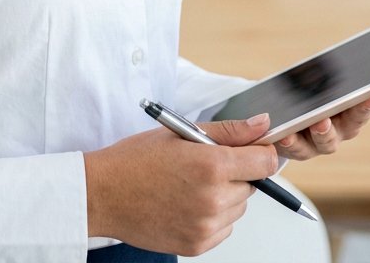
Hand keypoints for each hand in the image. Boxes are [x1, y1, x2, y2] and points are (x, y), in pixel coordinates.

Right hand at [84, 115, 279, 256]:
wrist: (104, 194)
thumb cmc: (136, 159)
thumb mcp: (179, 133)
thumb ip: (228, 131)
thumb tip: (263, 124)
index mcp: (211, 165)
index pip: (265, 162)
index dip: (261, 152)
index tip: (252, 150)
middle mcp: (214, 199)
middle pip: (252, 185)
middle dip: (235, 172)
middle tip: (201, 165)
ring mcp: (207, 226)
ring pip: (239, 208)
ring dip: (225, 195)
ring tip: (189, 184)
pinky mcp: (199, 245)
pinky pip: (224, 228)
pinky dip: (213, 216)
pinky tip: (186, 202)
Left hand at [274, 82, 369, 160]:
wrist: (289, 125)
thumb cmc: (318, 105)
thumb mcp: (336, 90)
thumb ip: (362, 82)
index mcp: (350, 116)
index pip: (363, 110)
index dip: (368, 105)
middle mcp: (338, 132)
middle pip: (349, 127)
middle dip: (350, 117)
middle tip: (354, 103)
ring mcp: (318, 143)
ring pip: (324, 141)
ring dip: (323, 132)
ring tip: (318, 122)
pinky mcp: (297, 149)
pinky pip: (294, 149)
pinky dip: (289, 143)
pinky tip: (284, 134)